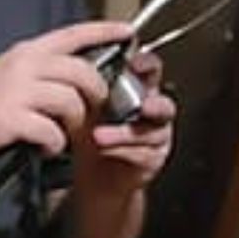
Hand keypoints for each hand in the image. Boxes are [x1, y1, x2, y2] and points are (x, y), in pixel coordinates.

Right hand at [0, 19, 131, 159]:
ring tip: (65, 133)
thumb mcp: (8, 71)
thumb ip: (40, 68)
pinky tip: (46, 147)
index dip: (104, 31)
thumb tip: (79, 72)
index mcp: (26, 51)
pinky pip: (52, 132)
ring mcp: (17, 92)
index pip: (73, 34)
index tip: (128, 32)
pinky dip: (55, 144)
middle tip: (96, 107)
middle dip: (97, 92)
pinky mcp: (12, 120)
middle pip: (82, 71)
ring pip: (71, 102)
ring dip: (76, 122)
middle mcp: (24, 66)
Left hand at [74, 49, 174, 191]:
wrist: (94, 174)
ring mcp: (156, 135)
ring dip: (124, 133)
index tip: (135, 63)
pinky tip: (103, 148)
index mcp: (140, 88)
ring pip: (150, 132)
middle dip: (155, 104)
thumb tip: (74, 70)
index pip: (150, 70)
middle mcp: (152, 110)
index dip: (147, 65)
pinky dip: (120, 150)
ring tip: (100, 135)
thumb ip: (88, 88)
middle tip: (144, 105)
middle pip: (164, 104)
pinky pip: (141, 153)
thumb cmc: (91, 132)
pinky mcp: (152, 158)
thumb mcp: (86, 105)